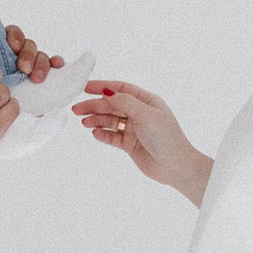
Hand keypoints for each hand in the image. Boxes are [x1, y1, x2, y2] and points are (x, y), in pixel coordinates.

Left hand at [4, 25, 60, 85]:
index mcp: (4, 47)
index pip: (13, 34)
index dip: (16, 37)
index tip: (14, 47)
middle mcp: (19, 53)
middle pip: (28, 46)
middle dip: (28, 56)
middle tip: (24, 69)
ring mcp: (32, 62)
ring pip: (39, 55)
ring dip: (40, 63)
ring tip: (36, 77)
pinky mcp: (42, 72)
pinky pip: (52, 64)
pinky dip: (56, 63)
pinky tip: (58, 65)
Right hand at [72, 79, 210, 199]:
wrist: (175, 166)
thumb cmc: (166, 138)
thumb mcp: (146, 115)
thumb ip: (125, 102)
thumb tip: (107, 92)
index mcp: (146, 101)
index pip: (120, 89)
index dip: (102, 86)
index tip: (85, 87)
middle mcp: (140, 113)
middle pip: (112, 105)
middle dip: (94, 105)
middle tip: (77, 108)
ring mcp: (134, 129)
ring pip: (110, 120)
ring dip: (96, 119)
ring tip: (83, 122)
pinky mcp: (130, 144)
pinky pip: (112, 136)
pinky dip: (103, 134)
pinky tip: (94, 133)